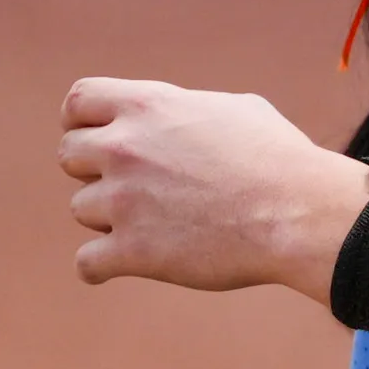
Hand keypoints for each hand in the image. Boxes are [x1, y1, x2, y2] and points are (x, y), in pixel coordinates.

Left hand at [60, 77, 368, 299]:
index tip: (95, 139)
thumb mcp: (236, 110)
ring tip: (156, 224)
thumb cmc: (280, 160)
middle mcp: (125, 148)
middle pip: (69, 157)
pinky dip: (100, 266)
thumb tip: (180, 118)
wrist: (299, 212)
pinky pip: (87, 262)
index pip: (78, 103)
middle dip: (96, 171)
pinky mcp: (132, 250)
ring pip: (82, 208)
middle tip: (135, 187)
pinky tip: (118, 265)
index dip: (81, 122)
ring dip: (110, 218)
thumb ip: (189, 110)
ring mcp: (123, 200)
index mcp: (148, 106)